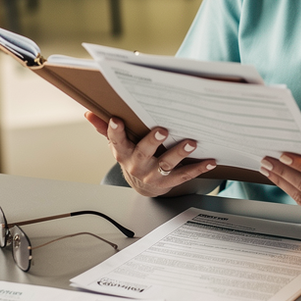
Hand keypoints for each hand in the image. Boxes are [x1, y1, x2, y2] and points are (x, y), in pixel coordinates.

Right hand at [84, 112, 215, 196]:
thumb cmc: (132, 157)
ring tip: (191, 142)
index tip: (117, 119)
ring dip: (180, 153)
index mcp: (123, 153)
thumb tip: (89, 113)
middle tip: (162, 130)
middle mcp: (137, 165)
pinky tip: (210, 161)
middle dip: (152, 141)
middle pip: (143, 153)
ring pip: (166, 164)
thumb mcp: (118, 144)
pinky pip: (184, 175)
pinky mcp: (169, 182)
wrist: (142, 187)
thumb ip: (106, 129)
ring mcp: (153, 174)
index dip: (114, 131)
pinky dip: (199, 168)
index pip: (116, 141)